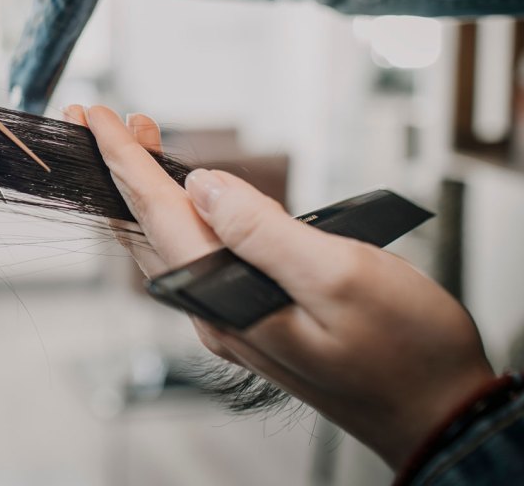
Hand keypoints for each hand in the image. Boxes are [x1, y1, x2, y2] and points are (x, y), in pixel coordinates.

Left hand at [66, 104, 495, 470]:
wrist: (436, 416)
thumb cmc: (403, 352)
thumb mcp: (339, 277)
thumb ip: (261, 230)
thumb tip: (200, 186)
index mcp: (225, 296)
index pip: (154, 212)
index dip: (121, 159)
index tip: (95, 117)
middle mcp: (213, 310)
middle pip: (146, 226)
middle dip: (120, 168)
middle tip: (103, 117)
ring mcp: (230, 317)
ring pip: (167, 241)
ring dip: (146, 189)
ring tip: (139, 141)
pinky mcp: (251, 317)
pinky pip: (194, 257)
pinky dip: (180, 214)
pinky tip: (189, 197)